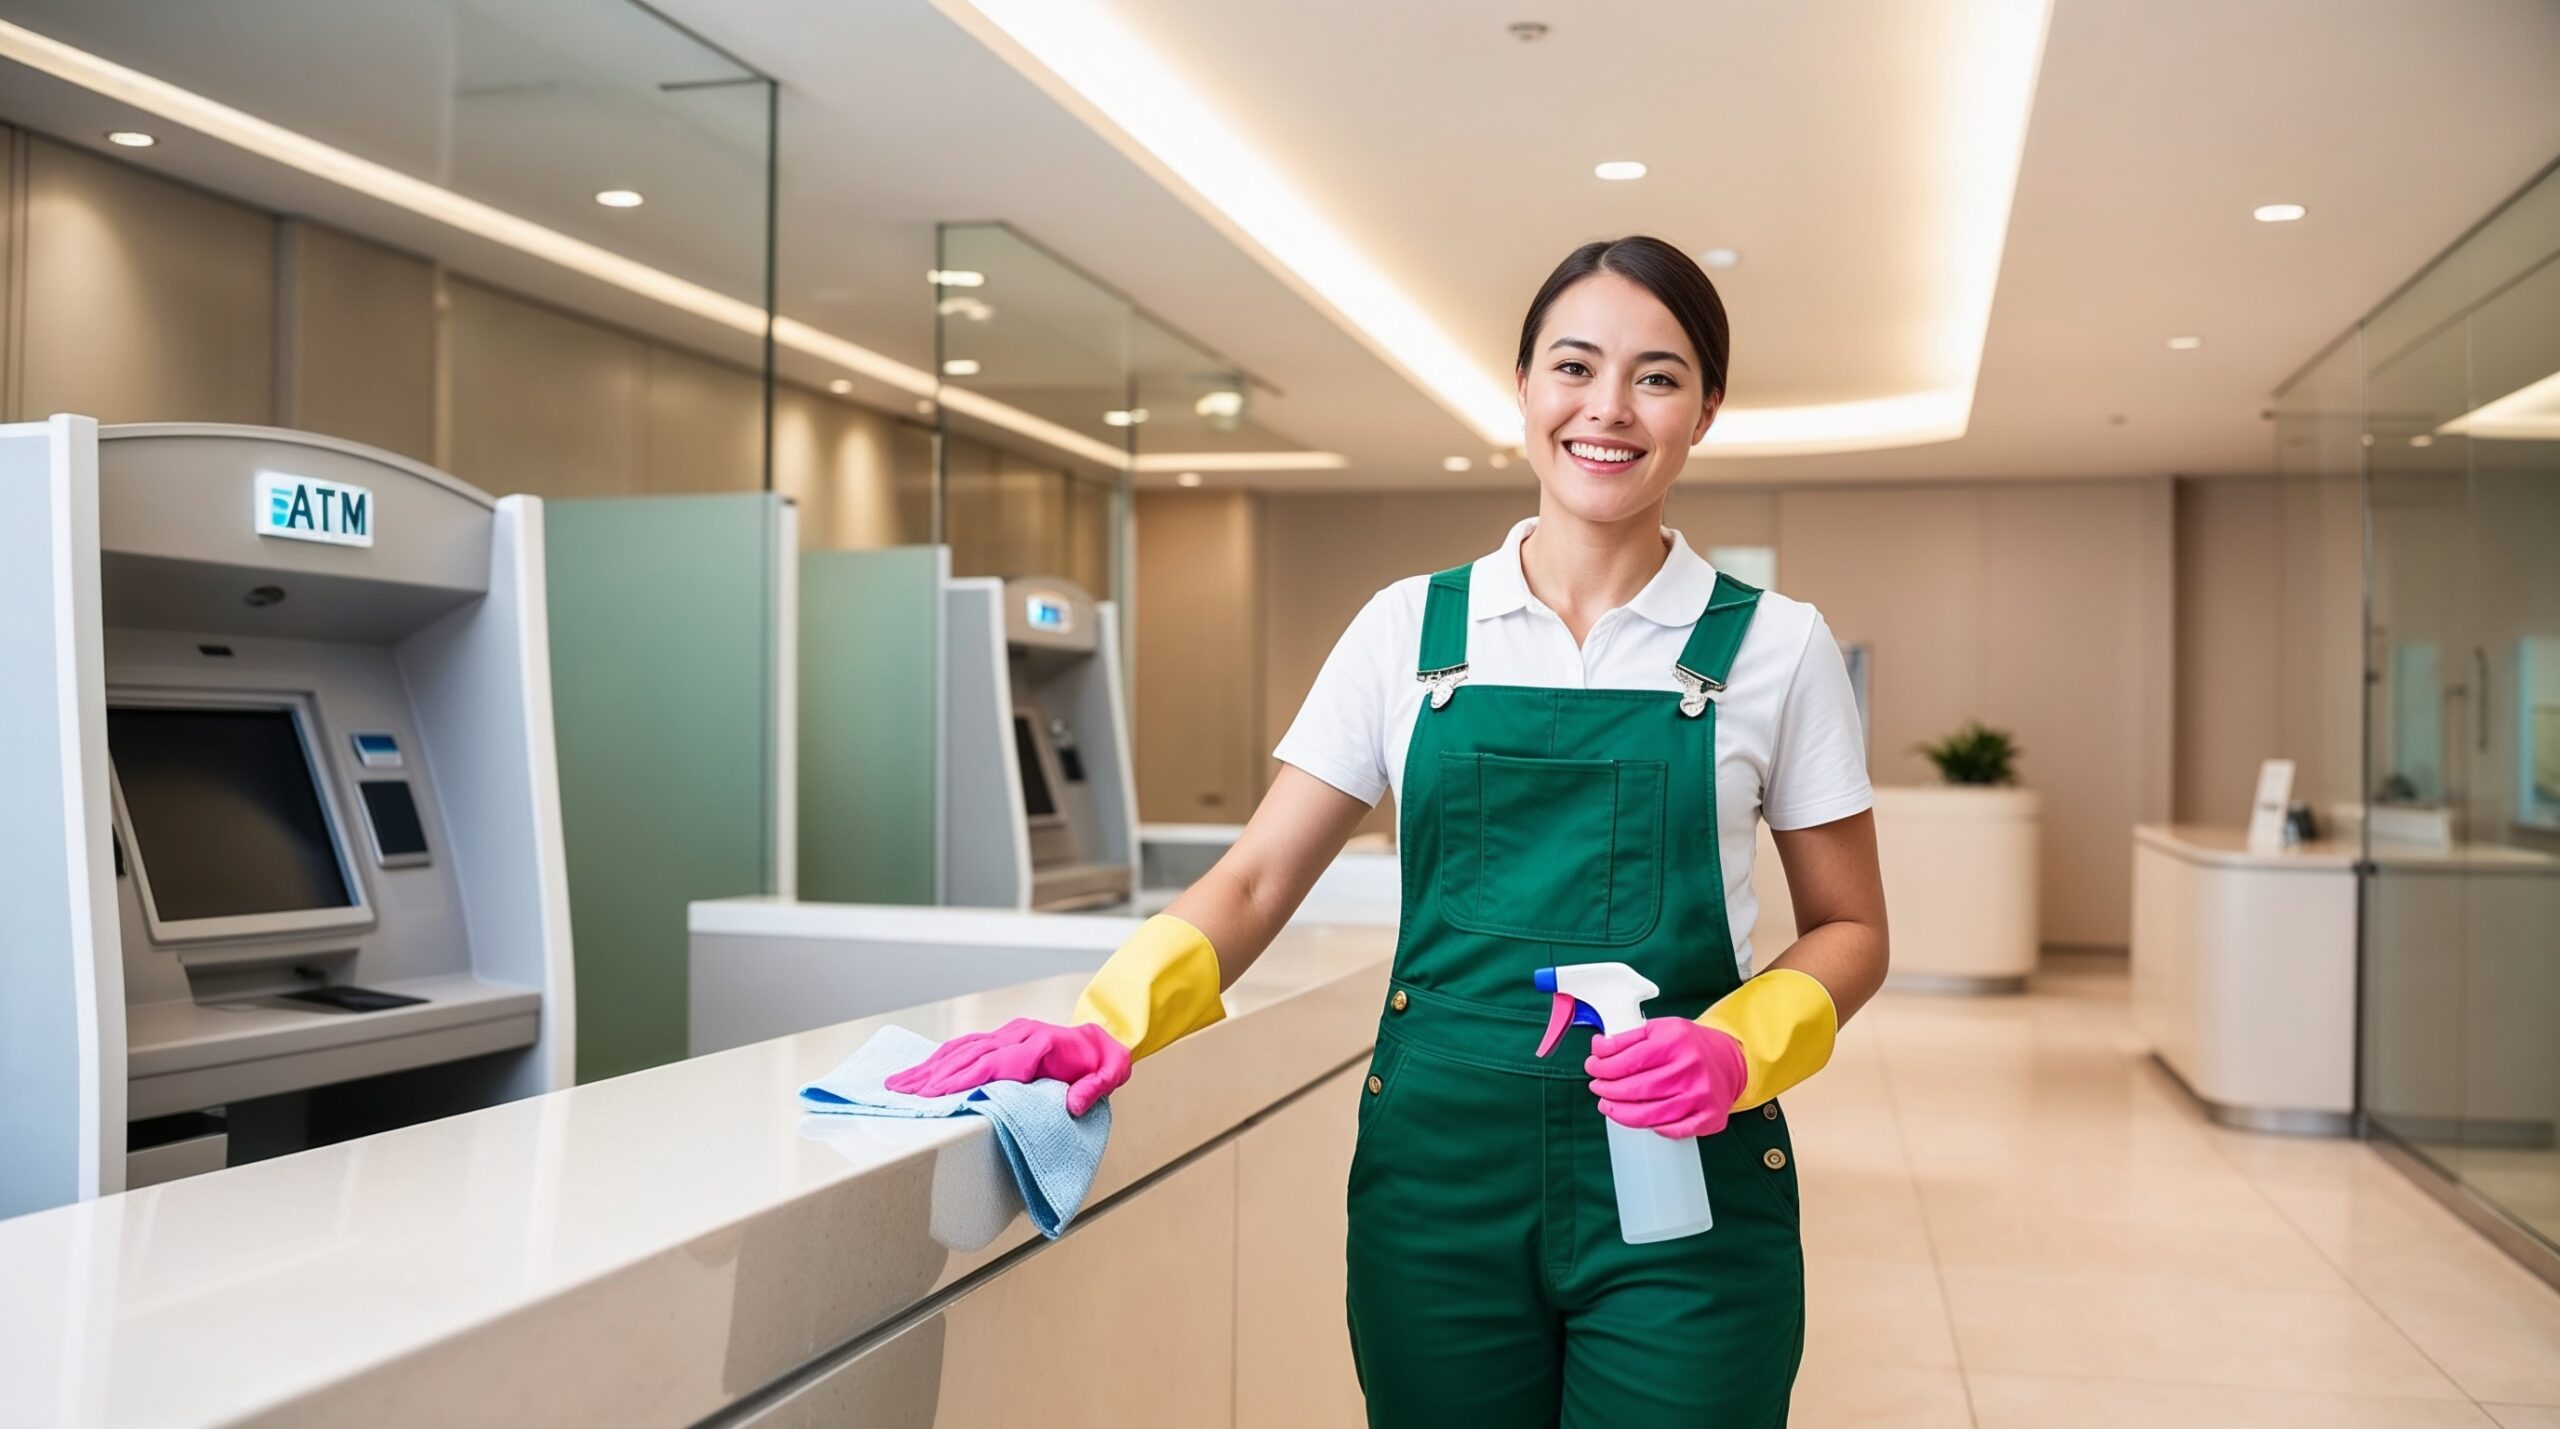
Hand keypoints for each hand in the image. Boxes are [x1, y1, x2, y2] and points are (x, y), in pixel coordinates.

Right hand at [885, 1017, 1131, 1116]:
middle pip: (968, 1056)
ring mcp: (1008, 1034)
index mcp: (1040, 1045)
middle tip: (901, 1094)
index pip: (994, 1064)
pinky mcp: (1003, 1037)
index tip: (935, 1093)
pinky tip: (921, 1071)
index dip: (963, 1079)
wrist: (1106, 1033)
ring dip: (929, 1067)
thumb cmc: (1105, 1058)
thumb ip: (1094, 1088)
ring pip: (961, 1049)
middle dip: (933, 1076)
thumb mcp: (1113, 1073)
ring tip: (898, 1083)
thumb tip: (1073, 1104)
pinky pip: (966, 1046)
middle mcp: (1018, 1035)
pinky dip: (940, 1059)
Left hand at [1585, 1017, 1748, 1137]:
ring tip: (1608, 1105)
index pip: (1628, 1060)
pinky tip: (1640, 1120)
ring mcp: (1700, 1095)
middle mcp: (1690, 1068)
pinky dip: (1653, 1128)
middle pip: (1635, 1088)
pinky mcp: (1708, 1116)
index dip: (1602, 1067)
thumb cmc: (1689, 1045)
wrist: (1729, 1060)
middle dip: (1608, 1090)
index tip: (1592, 1068)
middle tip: (1597, 1088)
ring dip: (1621, 1113)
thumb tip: (1597, 1048)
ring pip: (1649, 1114)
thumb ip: (1626, 1038)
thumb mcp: (1659, 1030)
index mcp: (1675, 1041)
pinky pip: (1673, 1129)